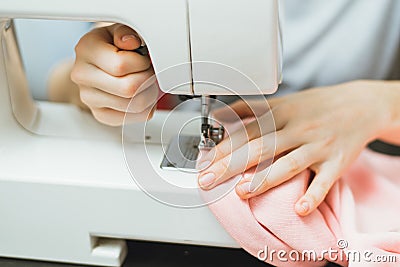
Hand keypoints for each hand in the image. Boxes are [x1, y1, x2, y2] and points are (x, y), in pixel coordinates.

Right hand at [71, 24, 157, 125]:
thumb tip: (131, 42)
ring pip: (134, 105)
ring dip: (150, 94)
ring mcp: (89, 97)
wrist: (97, 63)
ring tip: (146, 82)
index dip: (141, 62)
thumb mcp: (119, 30)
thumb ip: (126, 32)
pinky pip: (132, 118)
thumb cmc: (112, 45)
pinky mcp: (100, 114)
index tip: (143, 59)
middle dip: (148, 79)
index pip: (121, 65)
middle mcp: (82, 75)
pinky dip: (145, 108)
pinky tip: (142, 95)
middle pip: (129, 89)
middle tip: (149, 72)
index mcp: (86, 49)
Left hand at [197, 80, 399, 215]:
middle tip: (209, 179)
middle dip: (231, 164)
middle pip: (260, 147)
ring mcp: (318, 146)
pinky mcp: (336, 162)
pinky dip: (312, 196)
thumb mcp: (285, 101)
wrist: (361, 104)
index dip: (223, 146)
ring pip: (289, 163)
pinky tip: (299, 209)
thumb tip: (223, 116)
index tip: (204, 161)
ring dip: (264, 179)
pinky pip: (324, 182)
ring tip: (242, 192)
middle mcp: (297, 129)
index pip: (247, 131)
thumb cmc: (316, 106)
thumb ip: (254, 110)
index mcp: (282, 113)